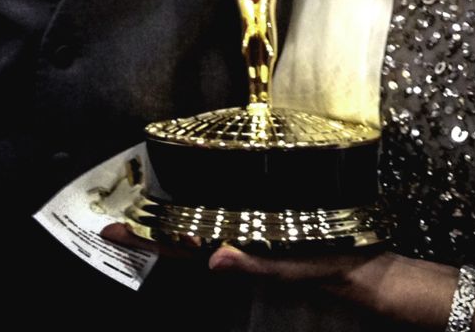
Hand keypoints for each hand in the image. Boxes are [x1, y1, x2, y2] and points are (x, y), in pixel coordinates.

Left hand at [101, 222, 378, 283]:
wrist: (366, 272)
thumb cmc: (332, 267)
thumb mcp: (297, 269)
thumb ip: (258, 268)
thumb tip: (213, 260)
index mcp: (236, 256)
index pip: (179, 249)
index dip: (144, 240)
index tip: (108, 231)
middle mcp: (235, 248)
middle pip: (180, 240)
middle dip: (146, 230)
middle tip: (113, 214)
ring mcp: (247, 241)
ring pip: (197, 233)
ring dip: (169, 223)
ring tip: (142, 204)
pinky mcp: (263, 233)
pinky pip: (222, 224)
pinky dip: (201, 214)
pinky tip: (198, 203)